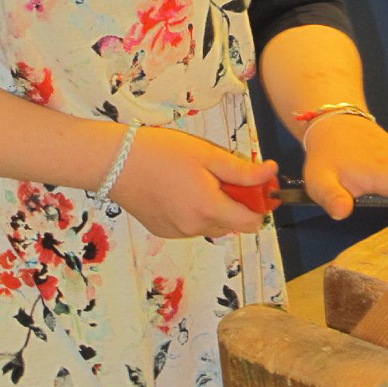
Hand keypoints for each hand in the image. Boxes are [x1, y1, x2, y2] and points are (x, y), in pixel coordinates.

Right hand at [110, 125, 277, 237]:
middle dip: (234, 203)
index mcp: (210, 209)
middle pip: (232, 224)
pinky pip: (191, 226)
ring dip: (213, 208)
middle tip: (219, 176)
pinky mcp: (163, 231)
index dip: (259, 205)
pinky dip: (194, 212)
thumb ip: (242, 171)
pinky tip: (179, 190)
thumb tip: (271, 173)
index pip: (252, 224)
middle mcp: (195, 228)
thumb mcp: (207, 155)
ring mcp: (177, 233)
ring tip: (195, 180)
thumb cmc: (163, 153)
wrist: (116, 163)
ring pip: (211, 225)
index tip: (254, 187)